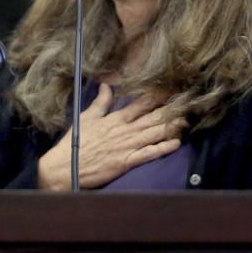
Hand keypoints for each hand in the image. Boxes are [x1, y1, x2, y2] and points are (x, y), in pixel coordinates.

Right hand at [37, 83, 187, 189]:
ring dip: (171, 127)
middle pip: (152, 117)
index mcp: (116, 119)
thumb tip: (106, 85)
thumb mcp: (87, 117)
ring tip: (186, 121)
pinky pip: (148, 154)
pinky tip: (176, 144)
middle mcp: (124, 130)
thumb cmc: (75, 143)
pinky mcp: (126, 162)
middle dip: (171, 110)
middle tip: (187, 103)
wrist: (64, 167)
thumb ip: (101, 102)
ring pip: (154, 133)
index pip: (141, 104)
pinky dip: (162, 148)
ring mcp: (126, 146)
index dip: (158, 97)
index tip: (172, 90)